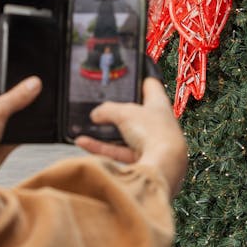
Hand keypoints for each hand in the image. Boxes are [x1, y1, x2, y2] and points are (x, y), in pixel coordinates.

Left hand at [0, 71, 40, 178]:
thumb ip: (17, 96)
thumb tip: (34, 83)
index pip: (2, 74)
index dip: (17, 71)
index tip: (33, 73)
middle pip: (16, 93)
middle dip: (27, 94)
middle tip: (37, 94)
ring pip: (22, 112)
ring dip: (29, 114)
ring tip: (34, 113)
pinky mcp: (7, 137)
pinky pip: (25, 130)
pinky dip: (31, 130)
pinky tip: (33, 129)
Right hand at [74, 77, 187, 197]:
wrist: (163, 168)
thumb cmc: (155, 133)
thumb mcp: (125, 113)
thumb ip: (107, 110)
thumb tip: (96, 114)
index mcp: (160, 105)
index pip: (151, 87)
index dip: (141, 81)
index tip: (130, 78)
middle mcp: (157, 124)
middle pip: (135, 114)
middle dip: (118, 112)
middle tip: (101, 107)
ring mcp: (149, 143)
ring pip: (124, 135)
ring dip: (105, 132)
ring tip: (87, 125)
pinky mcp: (140, 160)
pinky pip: (116, 152)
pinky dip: (100, 147)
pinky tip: (83, 142)